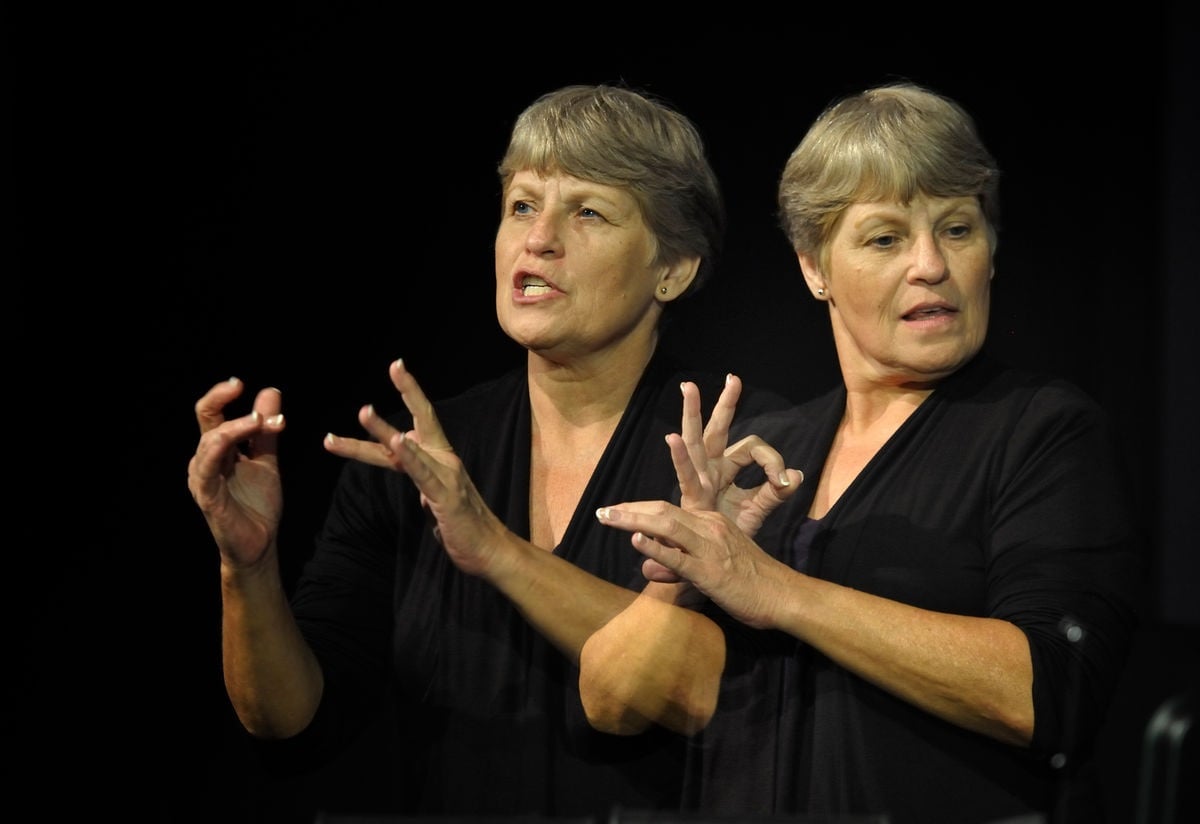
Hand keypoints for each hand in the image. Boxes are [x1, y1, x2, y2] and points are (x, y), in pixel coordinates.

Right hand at [187, 378, 285, 568]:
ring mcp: (203, 478)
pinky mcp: (207, 497)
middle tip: (247, 393)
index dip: (222, 395)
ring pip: (210, 441)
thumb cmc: (257, 503)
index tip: (242, 384)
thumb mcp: (267, 459)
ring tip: (260, 421)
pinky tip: (233, 439)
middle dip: (224, 402)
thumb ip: (266, 430)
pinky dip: (220, 450)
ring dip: (236, 427)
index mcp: (218, 449)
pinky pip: (207, 469)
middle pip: (206, 420)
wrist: (260, 543)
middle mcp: (205, 460)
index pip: (212, 413)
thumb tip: (270, 391)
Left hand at [323, 359, 506, 577]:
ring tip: (363, 411)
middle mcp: (445, 461)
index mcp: (440, 461)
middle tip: (395, 364)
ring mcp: (447, 477)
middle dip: (409, 390)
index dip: (408, 396)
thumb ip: (422, 480)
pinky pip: (423, 474)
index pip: (419, 424)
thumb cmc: (464, 528)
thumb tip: (411, 467)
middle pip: (423, 420)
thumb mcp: (435, 498)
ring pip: (411, 448)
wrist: (491, 552)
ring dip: (384, 430)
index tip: (396, 368)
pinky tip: (397, 442)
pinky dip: (410, 456)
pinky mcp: (446, 497)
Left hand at [596, 502, 787, 629]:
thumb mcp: (711, 566)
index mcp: (712, 522)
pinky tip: (636, 541)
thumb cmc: (749, 583)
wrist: (782, 595)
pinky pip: (679, 557)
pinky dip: (656, 547)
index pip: (669, 508)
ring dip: (633, 520)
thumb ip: (679, 564)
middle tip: (602, 511)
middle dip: (629, 509)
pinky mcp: (711, 571)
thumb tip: (647, 567)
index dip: (639, 508)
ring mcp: (710, 547)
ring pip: (667, 525)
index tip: (616, 510)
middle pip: (663, 510)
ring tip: (607, 517)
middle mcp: (710, 527)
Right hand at [673, 375, 801, 533]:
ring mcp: (700, 479)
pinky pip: (685, 474)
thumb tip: (797, 475)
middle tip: (733, 378)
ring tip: (689, 387)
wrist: (719, 560)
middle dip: (724, 404)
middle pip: (718, 429)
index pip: (753, 448)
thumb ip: (776, 492)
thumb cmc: (732, 532)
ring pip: (696, 440)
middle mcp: (712, 467)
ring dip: (692, 413)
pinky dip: (678, 457)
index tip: (784, 480)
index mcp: (728, 468)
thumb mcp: (758, 509)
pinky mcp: (691, 497)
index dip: (771, 459)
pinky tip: (672, 438)